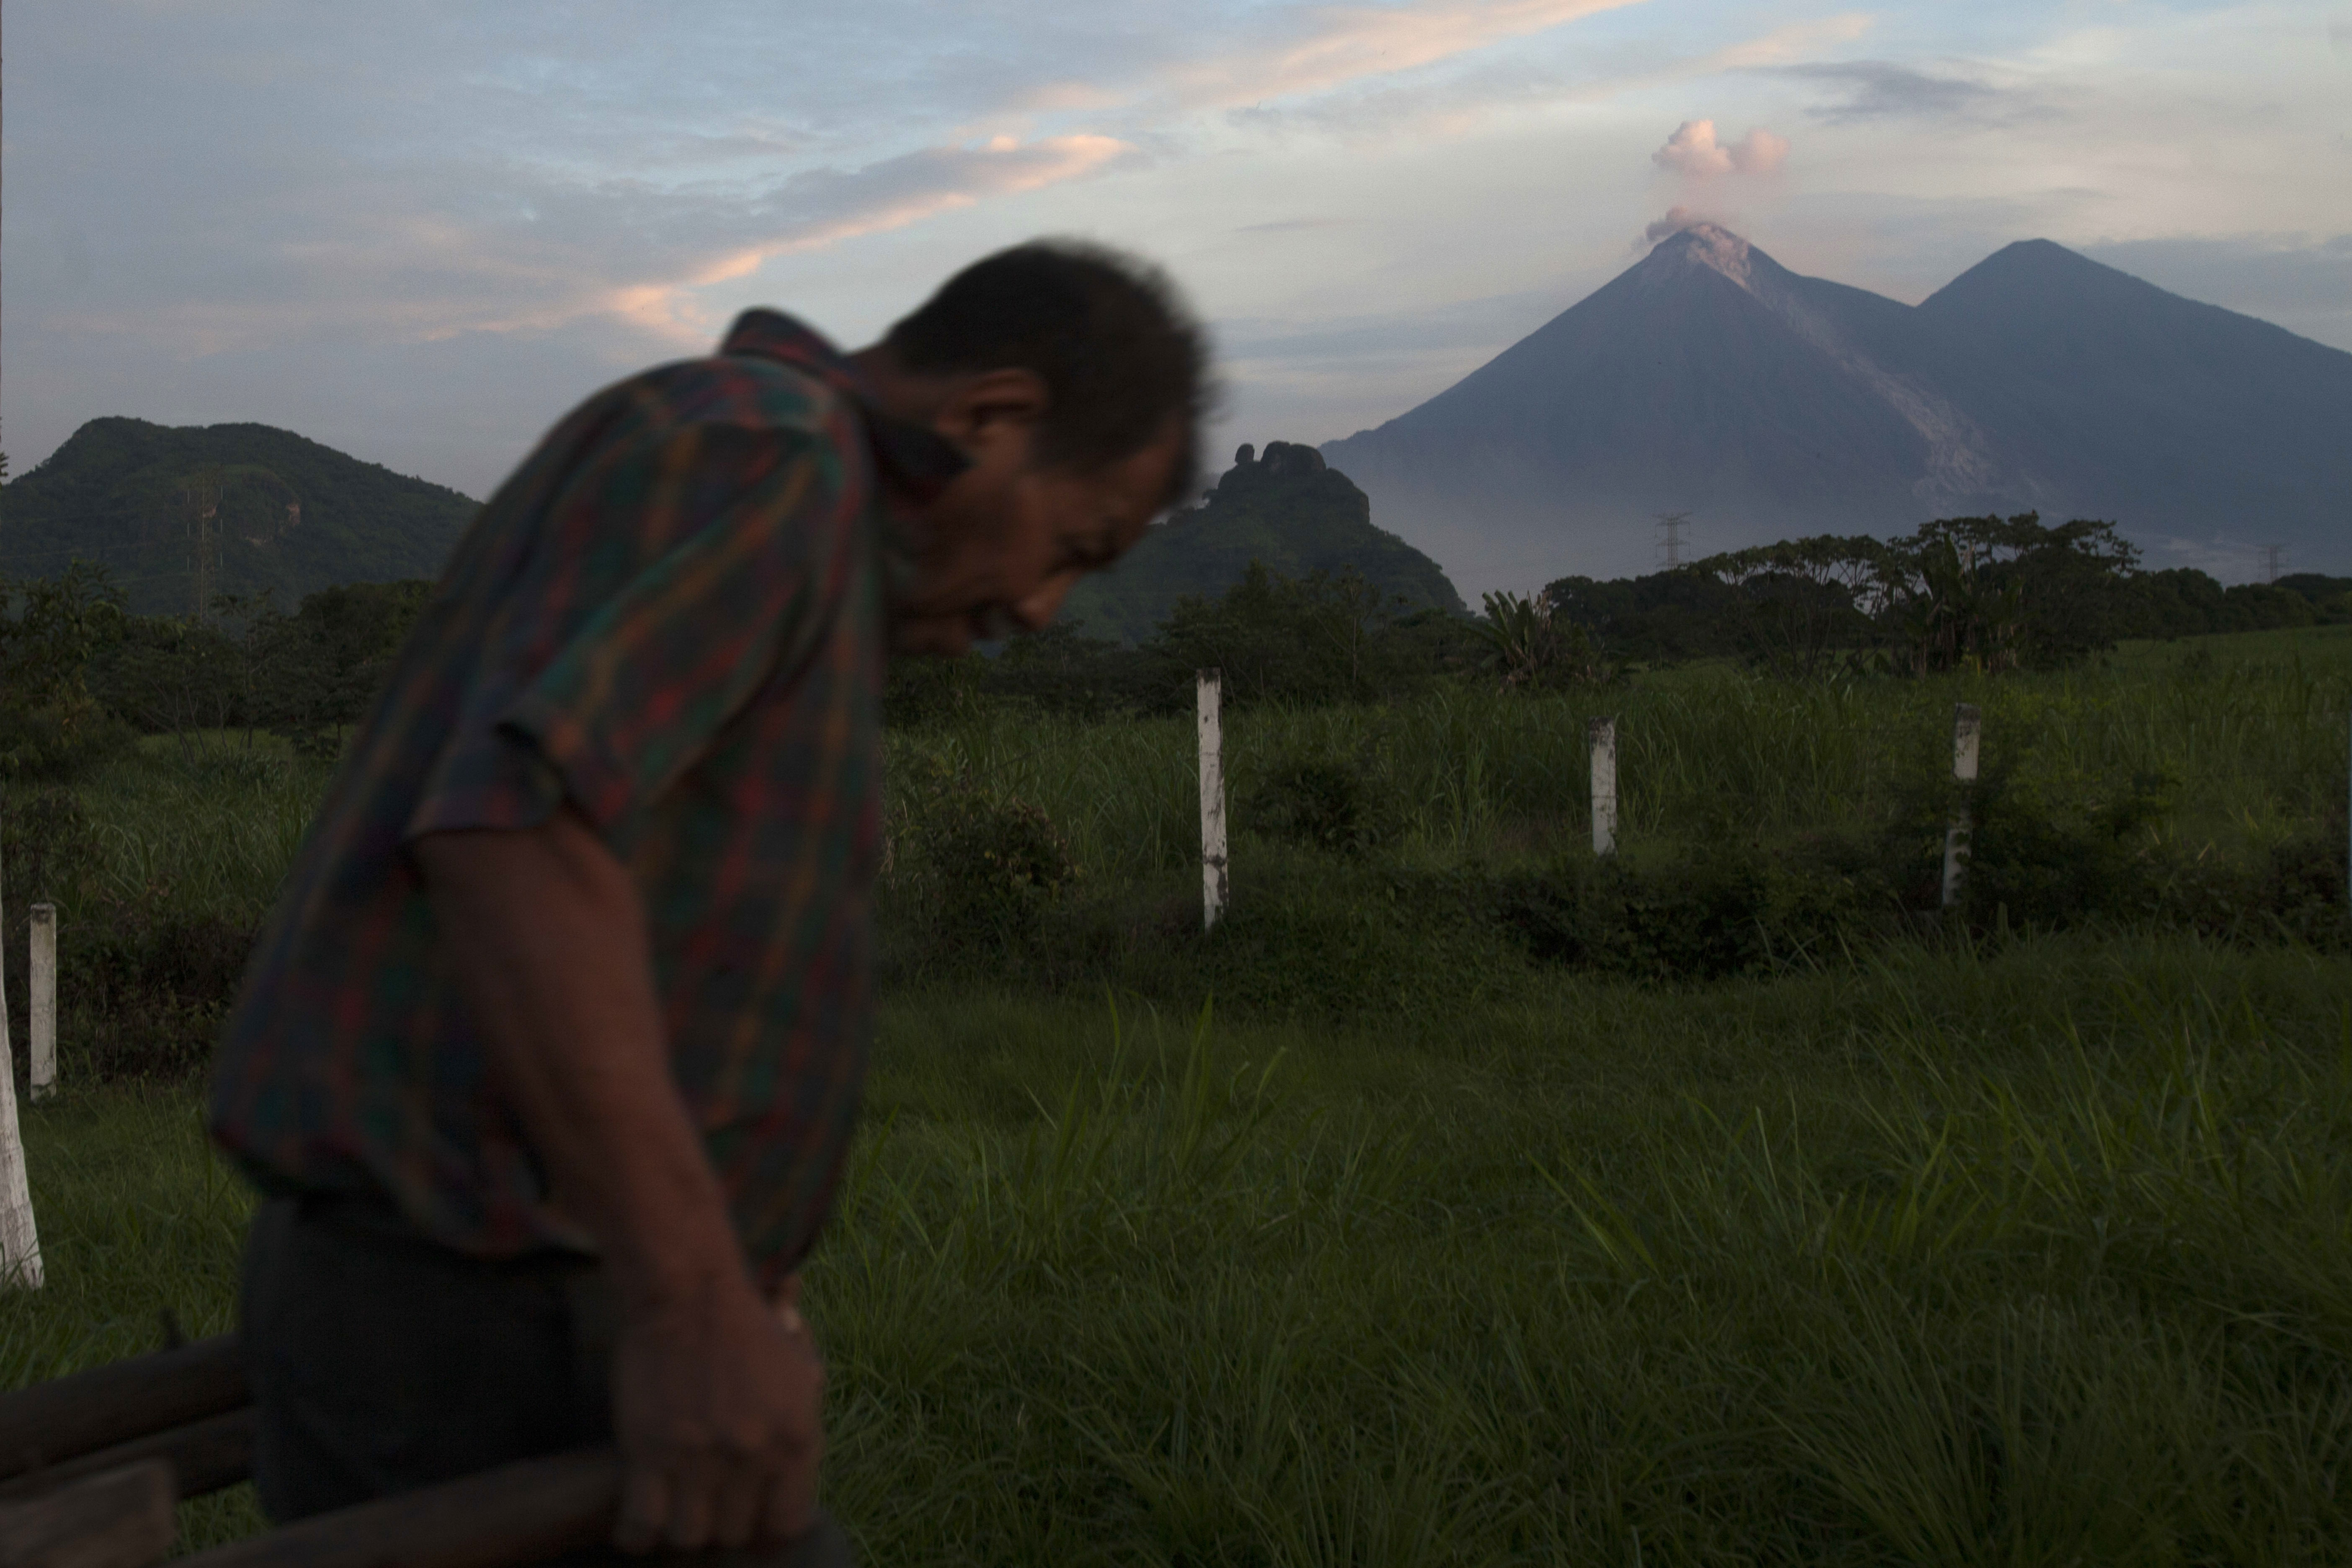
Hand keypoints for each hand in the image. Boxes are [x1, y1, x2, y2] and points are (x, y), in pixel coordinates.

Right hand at [611, 1270, 824, 1552]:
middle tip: (711, 1505)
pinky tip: (639, 1526)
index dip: (770, 1527)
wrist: (690, 1294)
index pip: (788, 1523)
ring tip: (678, 1511)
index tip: (755, 1518)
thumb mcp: (801, 1374)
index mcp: (796, 1438)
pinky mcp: (649, 1452)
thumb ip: (804, 1424)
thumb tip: (797, 1482)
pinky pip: (642, 1523)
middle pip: (736, 1532)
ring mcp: (698, 1457)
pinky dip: (638, 1533)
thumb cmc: (748, 1327)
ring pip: (690, 1537)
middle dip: (725, 1522)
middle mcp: (752, 1455)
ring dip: (684, 1528)